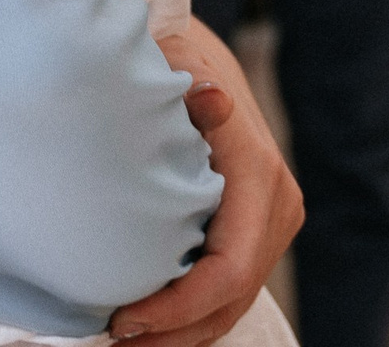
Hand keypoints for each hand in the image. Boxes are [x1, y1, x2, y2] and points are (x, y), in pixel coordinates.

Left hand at [109, 23, 302, 346]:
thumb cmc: (175, 72)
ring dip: (179, 333)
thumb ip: (189, 87)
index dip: (179, 306)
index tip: (122, 319)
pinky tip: (145, 323)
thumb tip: (211, 98)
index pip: (229, 269)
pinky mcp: (254, 237)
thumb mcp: (176, 71)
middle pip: (231, 300)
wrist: (200, 69)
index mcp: (260, 177)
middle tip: (112, 339)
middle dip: (173, 332)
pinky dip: (189, 317)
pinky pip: (226, 292)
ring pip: (231, 305)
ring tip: (123, 339)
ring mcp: (270, 226)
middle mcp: (276, 208)